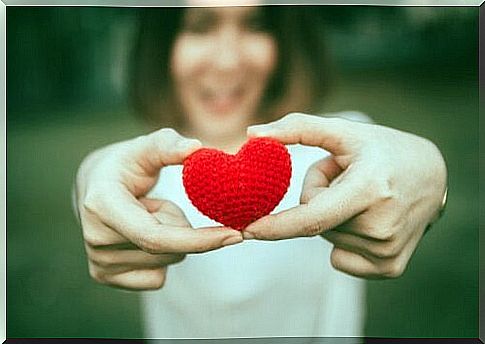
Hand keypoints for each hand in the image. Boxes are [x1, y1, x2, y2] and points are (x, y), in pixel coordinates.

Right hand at [75, 128, 242, 289]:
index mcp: (103, 205)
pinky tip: (144, 233)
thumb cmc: (125, 164)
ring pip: (167, 262)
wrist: (94, 188)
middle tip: (160, 203)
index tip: (235, 234)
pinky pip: (158, 277)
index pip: (156, 237)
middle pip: (170, 250)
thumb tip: (196, 148)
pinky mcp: (105, 277)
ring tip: (147, 215)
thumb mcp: (144, 147)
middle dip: (182, 226)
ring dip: (172, 238)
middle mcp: (95, 238)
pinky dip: (163, 256)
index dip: (199, 240)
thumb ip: (168, 145)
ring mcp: (98, 262)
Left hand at [243, 113, 446, 278]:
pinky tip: (367, 219)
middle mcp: (381, 225)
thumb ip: (296, 128)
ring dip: (333, 217)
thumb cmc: (382, 150)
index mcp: (369, 189)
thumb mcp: (343, 132)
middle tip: (346, 179)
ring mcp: (387, 251)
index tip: (247, 229)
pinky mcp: (390, 267)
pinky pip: (340, 257)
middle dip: (318, 199)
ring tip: (361, 196)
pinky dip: (343, 239)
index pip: (311, 218)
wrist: (432, 176)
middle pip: (314, 223)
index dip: (275, 227)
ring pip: (327, 238)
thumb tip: (251, 133)